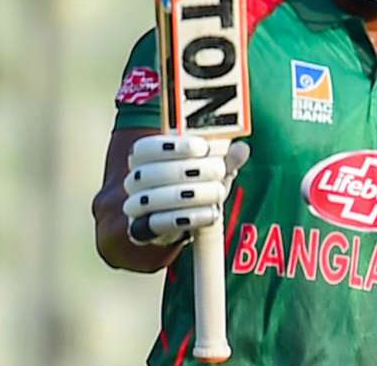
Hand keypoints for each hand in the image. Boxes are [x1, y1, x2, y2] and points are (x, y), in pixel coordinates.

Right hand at [122, 135, 249, 245]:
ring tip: (218, 192)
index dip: (172, 146)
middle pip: (151, 173)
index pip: (146, 147)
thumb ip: (225, 158)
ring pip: (154, 199)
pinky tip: (211, 213)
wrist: (180, 218)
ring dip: (191, 194)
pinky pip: (160, 224)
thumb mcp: (211, 168)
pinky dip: (188, 218)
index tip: (202, 146)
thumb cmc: (196, 183)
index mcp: (144, 157)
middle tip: (219, 169)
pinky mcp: (143, 230)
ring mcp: (136, 205)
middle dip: (188, 170)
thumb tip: (242, 150)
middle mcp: (134, 180)